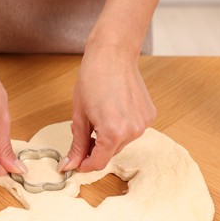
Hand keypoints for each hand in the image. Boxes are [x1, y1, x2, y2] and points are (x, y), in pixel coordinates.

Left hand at [60, 48, 156, 171]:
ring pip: (121, 143)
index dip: (85, 164)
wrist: (113, 54)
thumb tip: (70, 165)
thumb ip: (77, 144)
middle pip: (110, 153)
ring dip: (108, 138)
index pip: (98, 163)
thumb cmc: (92, 79)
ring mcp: (144, 124)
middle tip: (84, 132)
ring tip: (98, 117)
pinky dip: (120, 127)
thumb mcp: (79, 116)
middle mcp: (133, 131)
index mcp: (113, 132)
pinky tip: (113, 111)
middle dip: (95, 148)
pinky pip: (131, 130)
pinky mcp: (149, 115)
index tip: (76, 162)